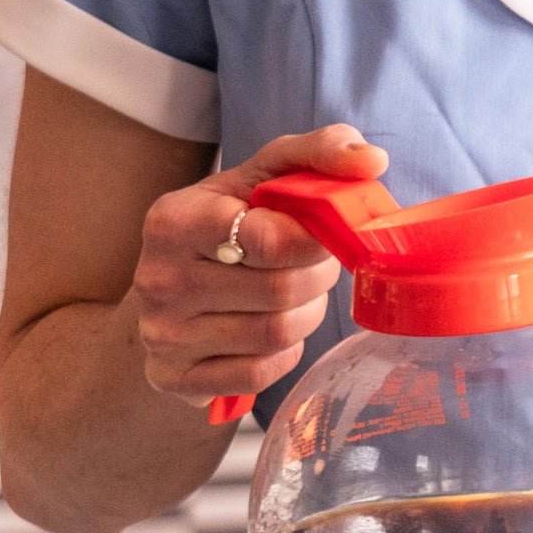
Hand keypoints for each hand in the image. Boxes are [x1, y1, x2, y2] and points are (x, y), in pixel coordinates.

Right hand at [127, 126, 386, 414]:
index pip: (274, 241)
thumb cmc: (227, 224)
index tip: (320, 233)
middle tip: (312, 264)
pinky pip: (261, 374)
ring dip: (306, 315)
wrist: (168, 288)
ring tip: (292, 294)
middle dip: (317, 277)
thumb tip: (373, 160)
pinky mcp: (173, 378)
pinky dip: (282, 354)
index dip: (316, 240)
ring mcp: (162, 335)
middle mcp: (159, 279)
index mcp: (175, 220)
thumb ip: (316, 154)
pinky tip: (267, 329)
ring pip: (278, 334)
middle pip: (283, 291)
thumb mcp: (260, 177)